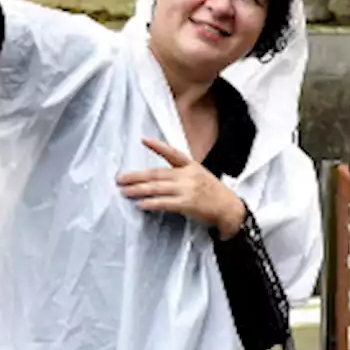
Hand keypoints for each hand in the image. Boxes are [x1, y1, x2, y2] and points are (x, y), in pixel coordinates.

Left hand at [117, 138, 245, 238]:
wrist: (229, 208)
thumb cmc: (213, 193)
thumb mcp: (200, 176)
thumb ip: (182, 174)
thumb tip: (159, 177)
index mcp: (191, 166)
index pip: (172, 153)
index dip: (157, 146)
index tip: (143, 140)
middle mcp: (188, 175)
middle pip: (157, 174)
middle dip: (136, 176)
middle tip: (120, 178)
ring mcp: (187, 189)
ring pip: (157, 188)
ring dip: (138, 190)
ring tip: (124, 191)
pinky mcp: (187, 204)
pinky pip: (164, 202)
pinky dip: (151, 203)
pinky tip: (141, 204)